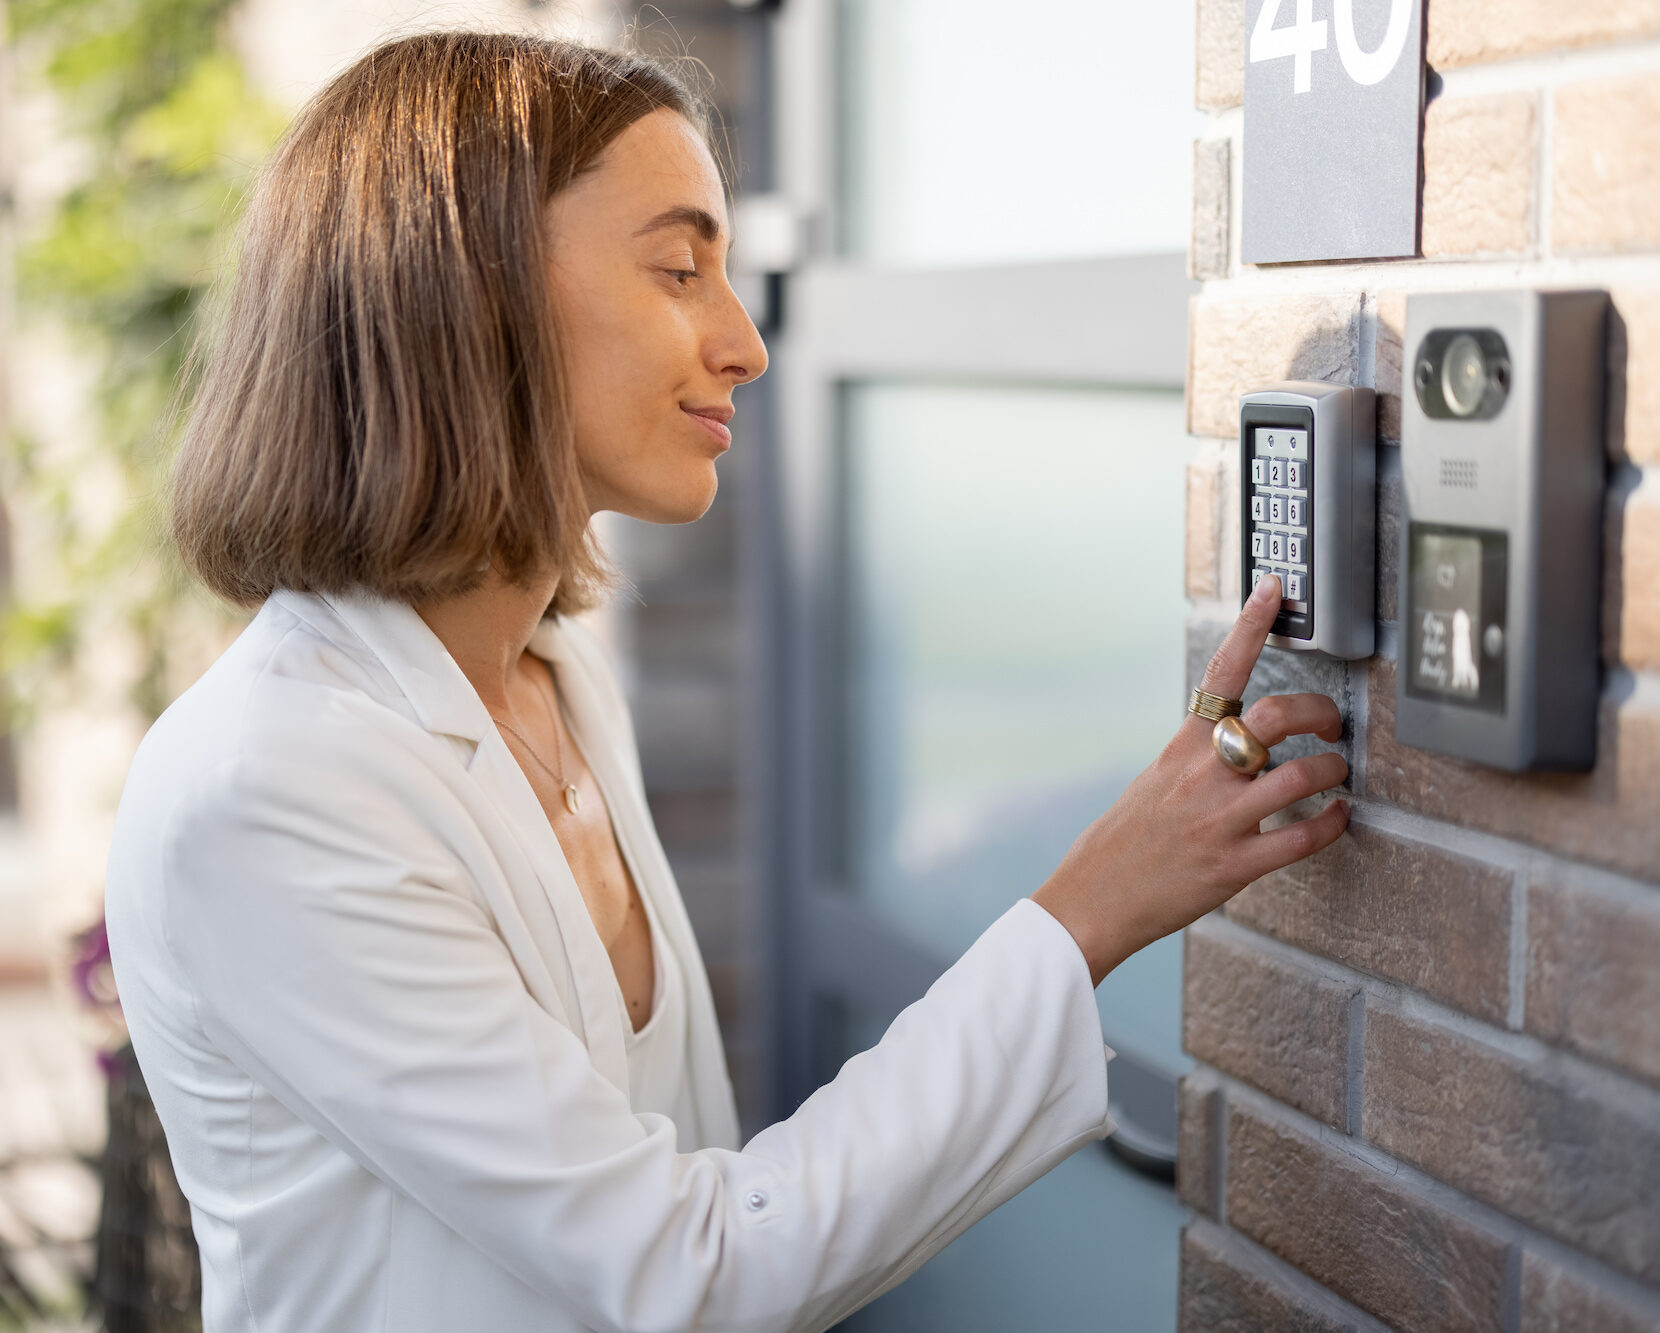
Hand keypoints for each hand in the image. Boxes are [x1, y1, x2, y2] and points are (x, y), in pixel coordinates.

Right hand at [1031, 575, 1350, 985]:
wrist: (1092, 899)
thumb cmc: (1121, 842)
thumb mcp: (1152, 782)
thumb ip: (1196, 758)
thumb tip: (1239, 742)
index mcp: (1180, 749)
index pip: (1220, 673)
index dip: (1250, 626)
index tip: (1273, 590)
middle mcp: (1201, 776)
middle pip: (1276, 718)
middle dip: (1319, 712)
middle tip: (1331, 722)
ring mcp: (1219, 820)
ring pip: (1301, 778)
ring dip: (1332, 771)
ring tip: (1337, 773)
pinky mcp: (1235, 866)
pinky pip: (1302, 839)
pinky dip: (1332, 825)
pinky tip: (1338, 819)